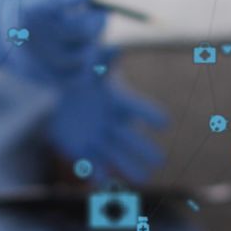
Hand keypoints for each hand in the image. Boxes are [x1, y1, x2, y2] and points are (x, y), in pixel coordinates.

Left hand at [49, 65, 167, 183]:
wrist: (66, 99)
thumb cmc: (86, 80)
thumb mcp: (91, 69)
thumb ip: (103, 62)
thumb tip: (117, 47)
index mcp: (118, 103)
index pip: (137, 108)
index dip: (150, 114)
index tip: (164, 122)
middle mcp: (114, 125)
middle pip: (131, 138)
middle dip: (144, 149)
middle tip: (160, 160)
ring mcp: (100, 141)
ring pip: (116, 156)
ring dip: (129, 166)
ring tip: (143, 178)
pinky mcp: (84, 152)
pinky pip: (92, 166)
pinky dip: (98, 174)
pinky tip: (103, 183)